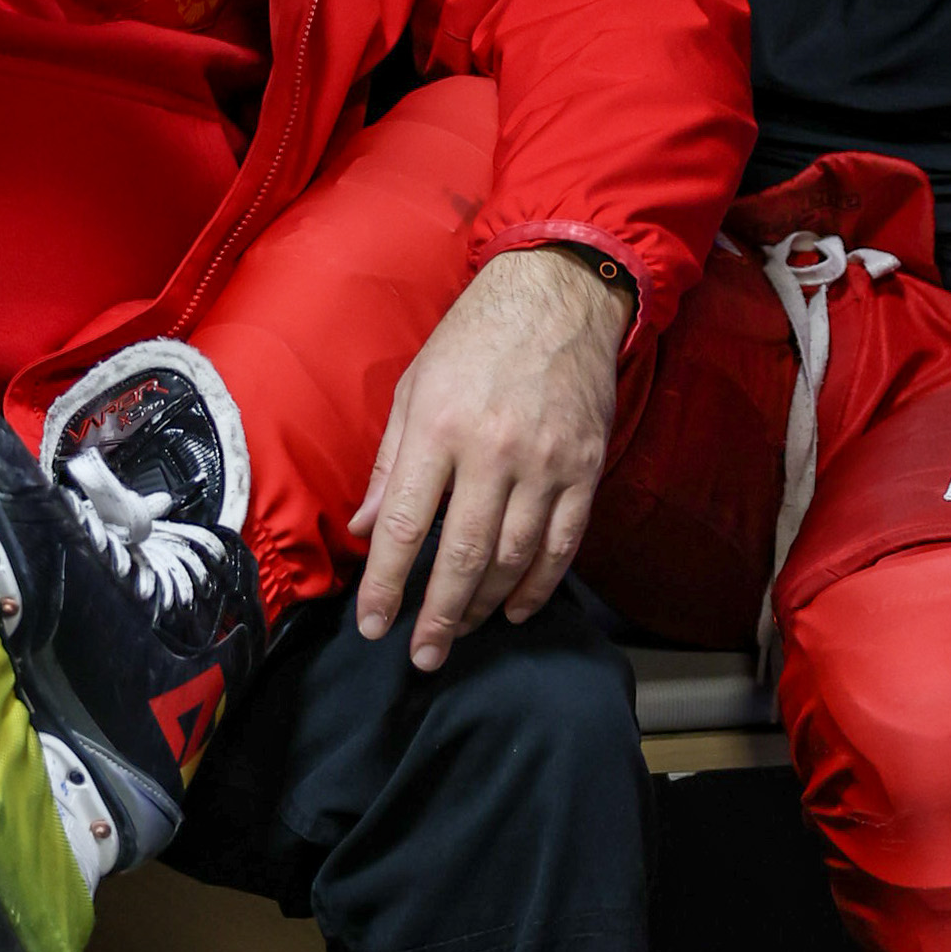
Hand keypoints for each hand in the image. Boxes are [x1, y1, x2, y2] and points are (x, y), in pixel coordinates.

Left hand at [348, 246, 632, 671]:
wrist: (560, 296)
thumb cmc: (474, 340)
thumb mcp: (415, 389)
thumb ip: (391, 464)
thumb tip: (364, 530)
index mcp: (439, 429)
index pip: (404, 525)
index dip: (385, 584)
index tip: (373, 626)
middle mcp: (493, 452)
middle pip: (461, 556)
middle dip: (438, 616)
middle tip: (421, 656)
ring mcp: (547, 464)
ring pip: (514, 560)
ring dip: (484, 607)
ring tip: (461, 632)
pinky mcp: (586, 469)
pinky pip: (562, 545)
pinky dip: (539, 586)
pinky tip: (515, 610)